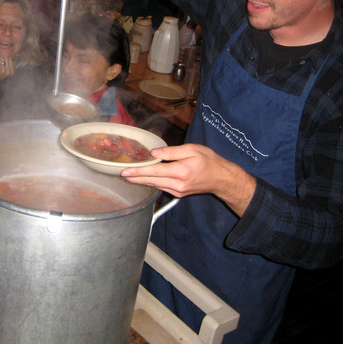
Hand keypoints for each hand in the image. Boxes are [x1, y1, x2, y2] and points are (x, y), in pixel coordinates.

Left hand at [0, 55, 14, 91]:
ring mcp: (3, 71)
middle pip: (7, 58)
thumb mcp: (4, 70)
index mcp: (11, 72)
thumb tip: (10, 56)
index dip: (6, 56)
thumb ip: (7, 64)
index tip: (2, 57)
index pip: (10, 60)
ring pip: (2, 59)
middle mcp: (8, 72)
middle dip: (2, 56)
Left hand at [121, 143, 256, 216]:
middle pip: (152, 181)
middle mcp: (178, 184)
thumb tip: (154, 153)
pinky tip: (144, 179)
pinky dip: (152, 183)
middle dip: (135, 178)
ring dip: (142, 181)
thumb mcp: (192, 150)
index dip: (138, 172)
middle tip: (122, 175)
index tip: (126, 171)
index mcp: (181, 171)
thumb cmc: (208, 161)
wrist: (221, 179)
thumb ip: (172, 152)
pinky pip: (162, 188)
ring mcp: (178, 191)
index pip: (154, 171)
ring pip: (155, 186)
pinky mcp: (179, 194)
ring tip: (129, 176)